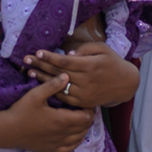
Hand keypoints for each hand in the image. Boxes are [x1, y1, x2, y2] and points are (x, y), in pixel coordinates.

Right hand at [3, 73, 95, 151]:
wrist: (7, 130)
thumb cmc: (21, 111)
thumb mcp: (35, 94)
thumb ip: (52, 85)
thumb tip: (67, 76)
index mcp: (62, 120)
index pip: (87, 116)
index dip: (89, 109)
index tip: (85, 102)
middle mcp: (63, 134)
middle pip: (85, 127)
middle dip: (87, 117)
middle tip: (83, 108)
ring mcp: (58, 143)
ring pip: (80, 138)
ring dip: (83, 128)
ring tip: (79, 119)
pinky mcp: (51, 150)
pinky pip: (70, 149)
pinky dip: (76, 141)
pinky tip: (73, 135)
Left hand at [23, 42, 139, 108]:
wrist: (125, 84)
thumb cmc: (112, 62)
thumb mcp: (102, 49)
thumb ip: (84, 49)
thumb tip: (66, 55)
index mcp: (90, 66)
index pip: (65, 61)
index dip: (50, 57)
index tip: (37, 52)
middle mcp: (87, 81)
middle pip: (59, 73)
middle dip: (41, 66)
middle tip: (26, 60)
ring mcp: (85, 93)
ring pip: (59, 86)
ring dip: (43, 79)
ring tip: (30, 72)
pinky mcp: (84, 103)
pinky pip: (65, 97)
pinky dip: (53, 91)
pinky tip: (42, 86)